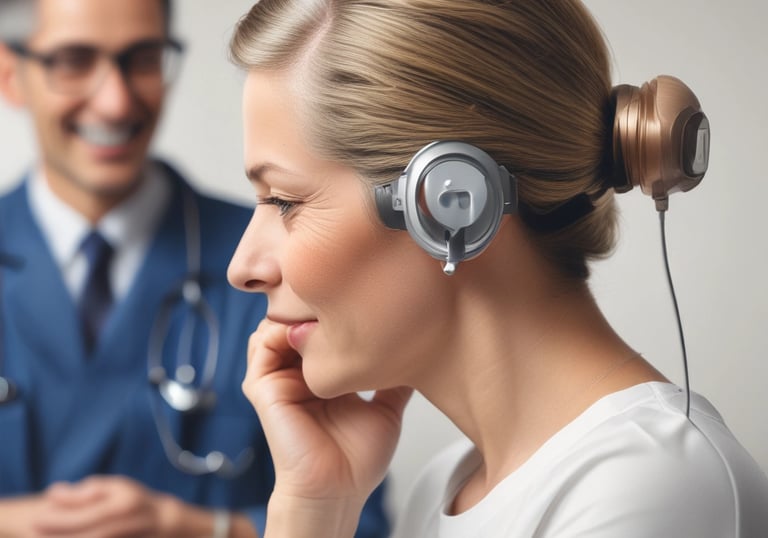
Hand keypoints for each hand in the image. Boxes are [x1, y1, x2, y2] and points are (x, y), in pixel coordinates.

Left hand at [31, 475, 172, 537]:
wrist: (162, 524)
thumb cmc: (132, 501)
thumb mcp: (114, 487)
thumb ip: (85, 491)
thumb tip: (52, 493)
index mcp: (124, 506)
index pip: (86, 516)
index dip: (59, 520)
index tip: (36, 518)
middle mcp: (127, 526)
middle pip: (88, 536)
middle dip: (58, 536)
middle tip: (34, 529)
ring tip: (42, 536)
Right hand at [243, 319, 411, 519]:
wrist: (339, 491)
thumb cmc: (357, 460)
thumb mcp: (386, 408)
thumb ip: (394, 380)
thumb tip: (419, 355)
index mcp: (318, 376)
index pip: (315, 329)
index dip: (331, 311)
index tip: (357, 299)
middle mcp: (295, 374)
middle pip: (291, 323)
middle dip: (310, 305)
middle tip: (338, 296)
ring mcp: (277, 380)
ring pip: (272, 328)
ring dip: (293, 315)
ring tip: (321, 313)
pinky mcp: (264, 389)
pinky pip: (261, 347)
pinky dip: (279, 331)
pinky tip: (307, 333)